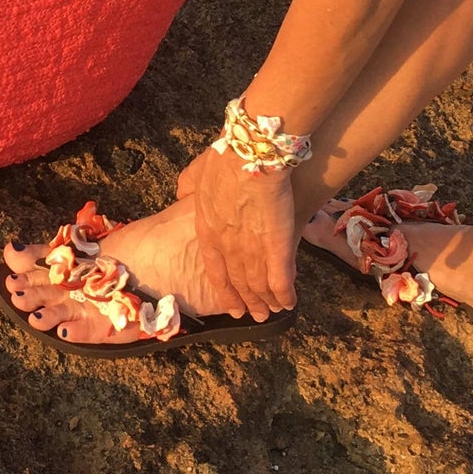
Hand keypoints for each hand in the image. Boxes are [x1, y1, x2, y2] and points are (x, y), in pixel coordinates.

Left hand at [176, 144, 296, 320]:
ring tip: (273, 310)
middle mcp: (227, 247)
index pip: (215, 270)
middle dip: (246, 300)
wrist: (250, 158)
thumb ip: (188, 186)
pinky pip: (280, 279)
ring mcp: (251, 250)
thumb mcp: (196, 173)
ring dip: (266, 301)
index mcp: (207, 231)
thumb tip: (183, 193)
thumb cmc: (224, 160)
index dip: (224, 289)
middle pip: (237, 282)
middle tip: (253, 315)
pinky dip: (285, 293)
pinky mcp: (276, 248)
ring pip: (258, 285)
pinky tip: (290, 302)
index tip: (230, 303)